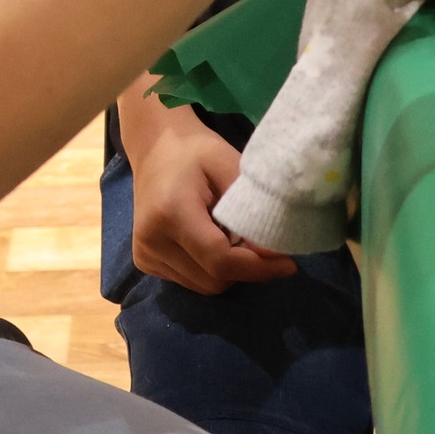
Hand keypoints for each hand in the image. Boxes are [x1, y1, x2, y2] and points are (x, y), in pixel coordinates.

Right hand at [129, 113, 297, 293]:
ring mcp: (145, 254)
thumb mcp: (228, 164)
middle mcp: (151, 240)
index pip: (219, 260)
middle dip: (245, 267)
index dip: (257, 268)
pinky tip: (210, 240)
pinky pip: (190, 281)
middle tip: (261, 243)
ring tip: (232, 236)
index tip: (289, 263)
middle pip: (214, 279)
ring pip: (204, 286)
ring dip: (228, 270)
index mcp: (171, 212)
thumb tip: (274, 254)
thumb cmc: (195, 151)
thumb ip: (250, 209)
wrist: (154, 147)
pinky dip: (209, 269)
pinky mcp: (145, 262)